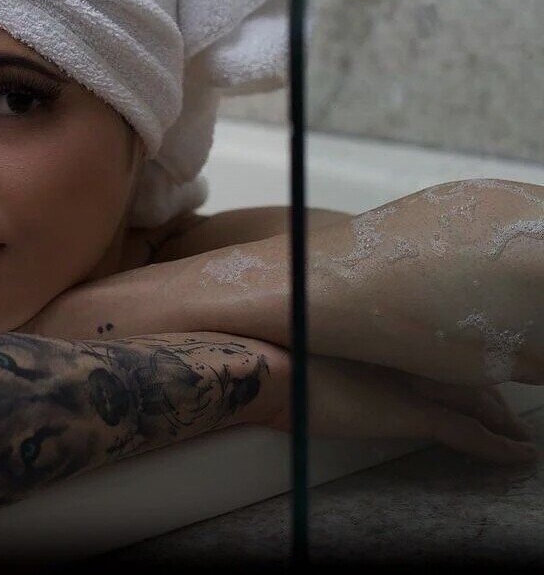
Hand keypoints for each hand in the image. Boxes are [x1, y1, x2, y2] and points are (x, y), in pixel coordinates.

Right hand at [266, 354, 537, 466]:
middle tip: (507, 410)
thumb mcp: (303, 340)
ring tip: (520, 434)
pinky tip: (519, 455)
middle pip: (463, 374)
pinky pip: (470, 434)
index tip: (474, 371)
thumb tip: (318, 351)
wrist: (270, 369)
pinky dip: (498, 446)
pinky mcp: (413, 417)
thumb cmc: (274, 354)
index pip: (436, 349)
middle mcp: (403, 354)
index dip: (460, 363)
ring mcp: (412, 385)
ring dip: (502, 419)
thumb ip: (324, 341)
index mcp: (378, 334)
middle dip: (489, 393)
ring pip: (476, 403)